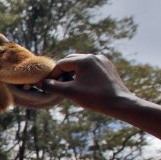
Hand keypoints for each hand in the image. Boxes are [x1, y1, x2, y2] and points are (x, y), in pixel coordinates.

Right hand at [10, 53, 135, 110]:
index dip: (54, 74)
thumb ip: (53, 86)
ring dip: (73, 72)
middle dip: (63, 72)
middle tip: (59, 84)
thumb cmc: (94, 98)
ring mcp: (102, 61)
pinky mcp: (108, 67)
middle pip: (71, 61)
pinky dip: (84, 73)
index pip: (62, 64)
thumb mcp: (70, 93)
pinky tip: (84, 85)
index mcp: (84, 60)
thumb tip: (41, 83)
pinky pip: (91, 67)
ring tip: (70, 85)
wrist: (120, 103)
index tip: (50, 85)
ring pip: (82, 64)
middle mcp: (94, 56)